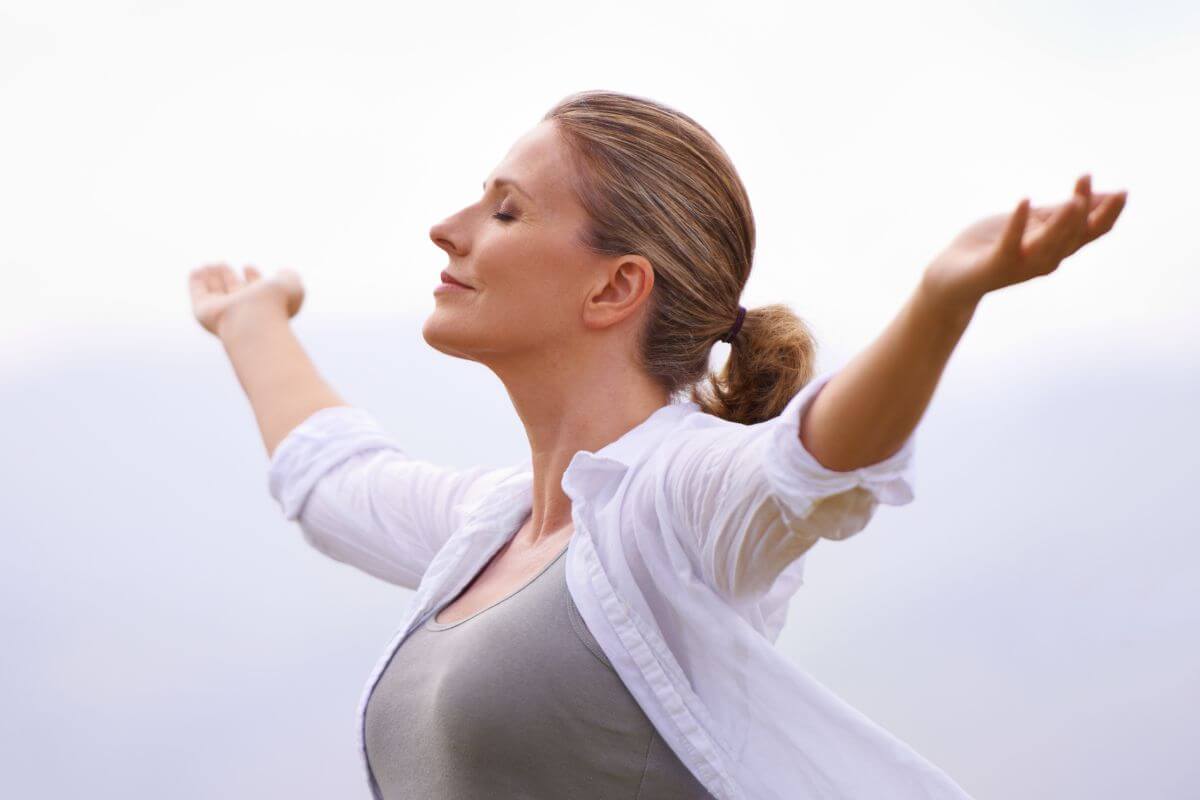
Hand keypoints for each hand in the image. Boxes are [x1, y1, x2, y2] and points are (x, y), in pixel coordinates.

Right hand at [188, 262, 304, 336]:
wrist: (255, 321)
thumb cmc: (277, 304)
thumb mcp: (292, 285)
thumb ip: (289, 277)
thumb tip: (282, 272)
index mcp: (263, 305)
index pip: (255, 290)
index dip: (252, 277)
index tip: (247, 266)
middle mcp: (242, 310)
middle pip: (233, 291)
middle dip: (228, 276)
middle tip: (222, 264)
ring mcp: (223, 311)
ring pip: (215, 292)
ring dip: (213, 277)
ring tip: (211, 265)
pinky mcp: (204, 311)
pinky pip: (198, 294)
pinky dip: (196, 282)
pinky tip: (196, 271)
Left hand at [921, 174, 1127, 309]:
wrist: (950, 278)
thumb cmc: (991, 246)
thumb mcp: (1030, 223)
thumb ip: (1057, 212)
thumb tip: (1092, 195)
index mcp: (1056, 248)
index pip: (1090, 233)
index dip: (1107, 214)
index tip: (1122, 191)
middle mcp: (1044, 260)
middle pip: (1073, 236)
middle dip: (1086, 208)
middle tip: (1088, 179)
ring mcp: (1021, 265)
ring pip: (1048, 244)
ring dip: (1061, 221)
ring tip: (1073, 198)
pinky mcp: (995, 265)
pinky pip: (1009, 244)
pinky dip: (1017, 223)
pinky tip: (1024, 200)